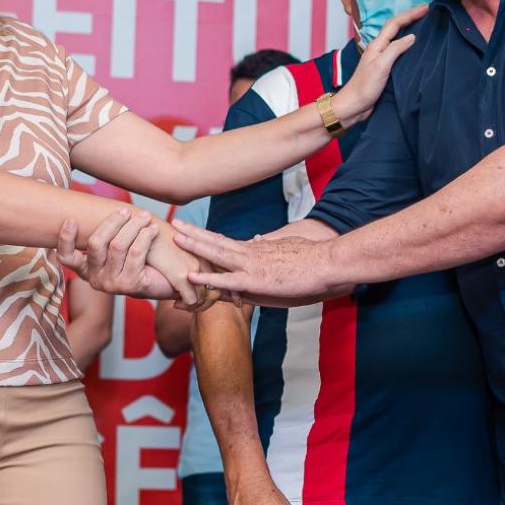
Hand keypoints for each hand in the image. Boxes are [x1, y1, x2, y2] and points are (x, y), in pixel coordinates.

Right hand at [59, 210, 210, 307]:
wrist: (167, 283)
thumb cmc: (142, 260)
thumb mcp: (120, 249)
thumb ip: (109, 235)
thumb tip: (105, 209)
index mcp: (87, 270)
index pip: (67, 258)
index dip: (66, 239)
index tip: (72, 220)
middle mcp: (95, 279)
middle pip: (96, 243)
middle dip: (113, 222)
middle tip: (126, 211)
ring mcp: (111, 284)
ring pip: (118, 245)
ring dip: (134, 226)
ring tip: (145, 217)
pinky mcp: (129, 285)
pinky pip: (135, 253)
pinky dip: (145, 237)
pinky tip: (153, 229)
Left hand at [171, 223, 335, 304]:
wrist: (329, 263)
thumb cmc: (313, 259)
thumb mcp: (288, 248)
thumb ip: (270, 246)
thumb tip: (258, 239)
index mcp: (257, 249)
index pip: (226, 241)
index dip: (208, 236)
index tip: (192, 230)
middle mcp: (251, 253)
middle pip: (217, 241)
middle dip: (194, 233)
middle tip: (175, 223)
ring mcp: (252, 266)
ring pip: (217, 254)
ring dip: (195, 246)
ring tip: (176, 238)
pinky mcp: (257, 280)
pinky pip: (227, 279)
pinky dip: (208, 277)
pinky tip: (192, 276)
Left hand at [330, 4, 427, 125]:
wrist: (353, 106)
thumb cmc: (364, 87)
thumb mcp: (381, 66)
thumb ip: (395, 49)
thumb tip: (412, 36)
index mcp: (377, 45)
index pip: (395, 24)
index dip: (410, 14)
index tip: (426, 8)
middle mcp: (379, 49)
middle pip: (396, 27)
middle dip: (410, 17)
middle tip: (426, 11)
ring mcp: (382, 58)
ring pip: (397, 38)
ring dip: (409, 28)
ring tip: (424, 24)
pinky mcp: (385, 69)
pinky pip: (399, 52)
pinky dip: (408, 45)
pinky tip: (416, 48)